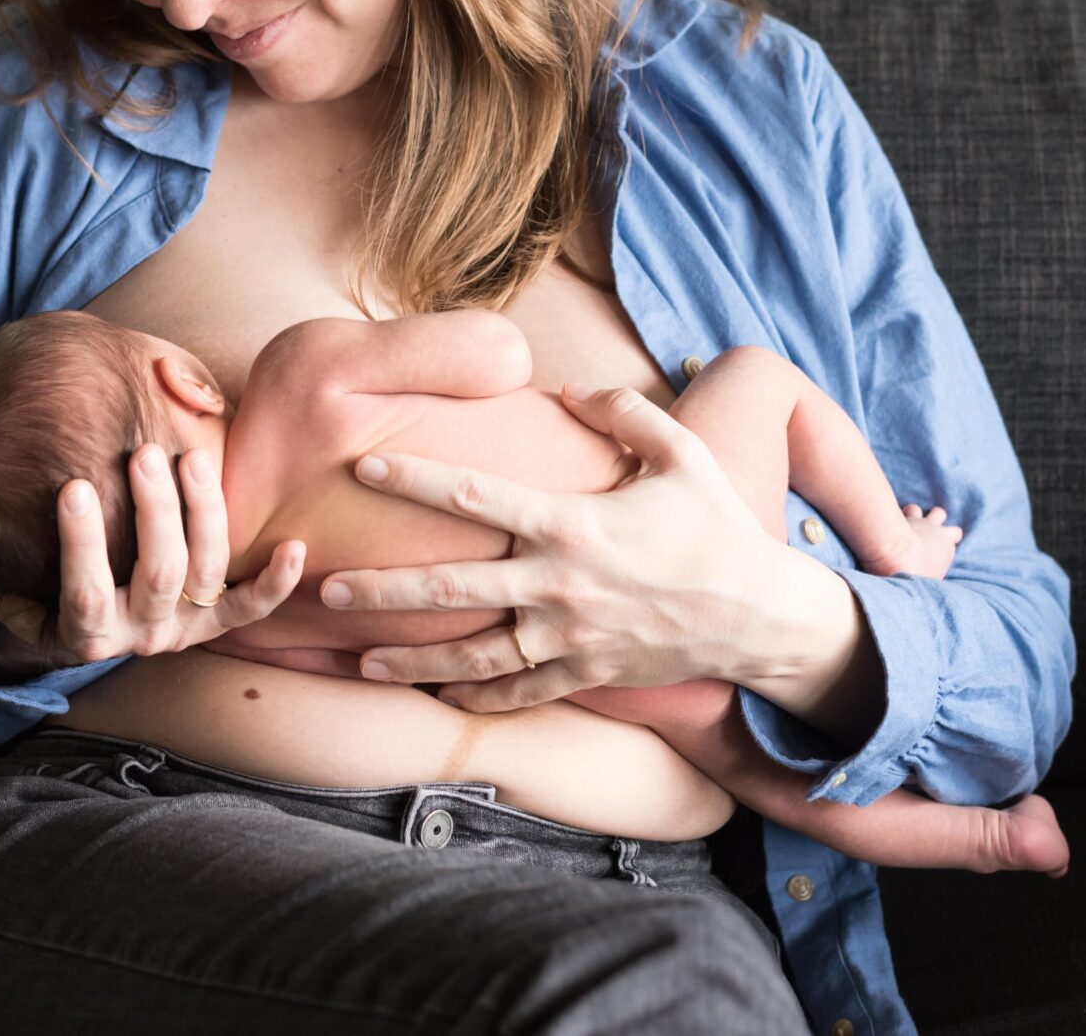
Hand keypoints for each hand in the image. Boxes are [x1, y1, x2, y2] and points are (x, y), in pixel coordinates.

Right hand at [0, 441, 307, 666]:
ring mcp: (183, 629)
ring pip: (205, 572)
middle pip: (157, 573)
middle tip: (142, 453)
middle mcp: (140, 635)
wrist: (91, 635)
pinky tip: (294, 547)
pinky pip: (251, 608)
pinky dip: (274, 582)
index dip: (81, 543)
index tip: (73, 485)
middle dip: (154, 512)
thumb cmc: (38, 598)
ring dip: (205, 516)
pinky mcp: (216, 622)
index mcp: (85, 632)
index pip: (85, 589)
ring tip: (191, 456)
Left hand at [320, 382, 796, 711]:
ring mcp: (568, 639)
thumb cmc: (718, 526)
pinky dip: (471, 697)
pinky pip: (516, 694)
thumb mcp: (682, 451)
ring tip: (357, 661)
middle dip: (383, 590)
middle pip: (451, 588)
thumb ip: (623, 411)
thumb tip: (567, 389)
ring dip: (409, 661)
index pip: (475, 496)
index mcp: (573, 524)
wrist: (759, 616)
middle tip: (326, 588)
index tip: (362, 467)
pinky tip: (432, 694)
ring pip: (471, 656)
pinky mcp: (583, 675)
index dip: (414, 478)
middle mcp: (559, 585)